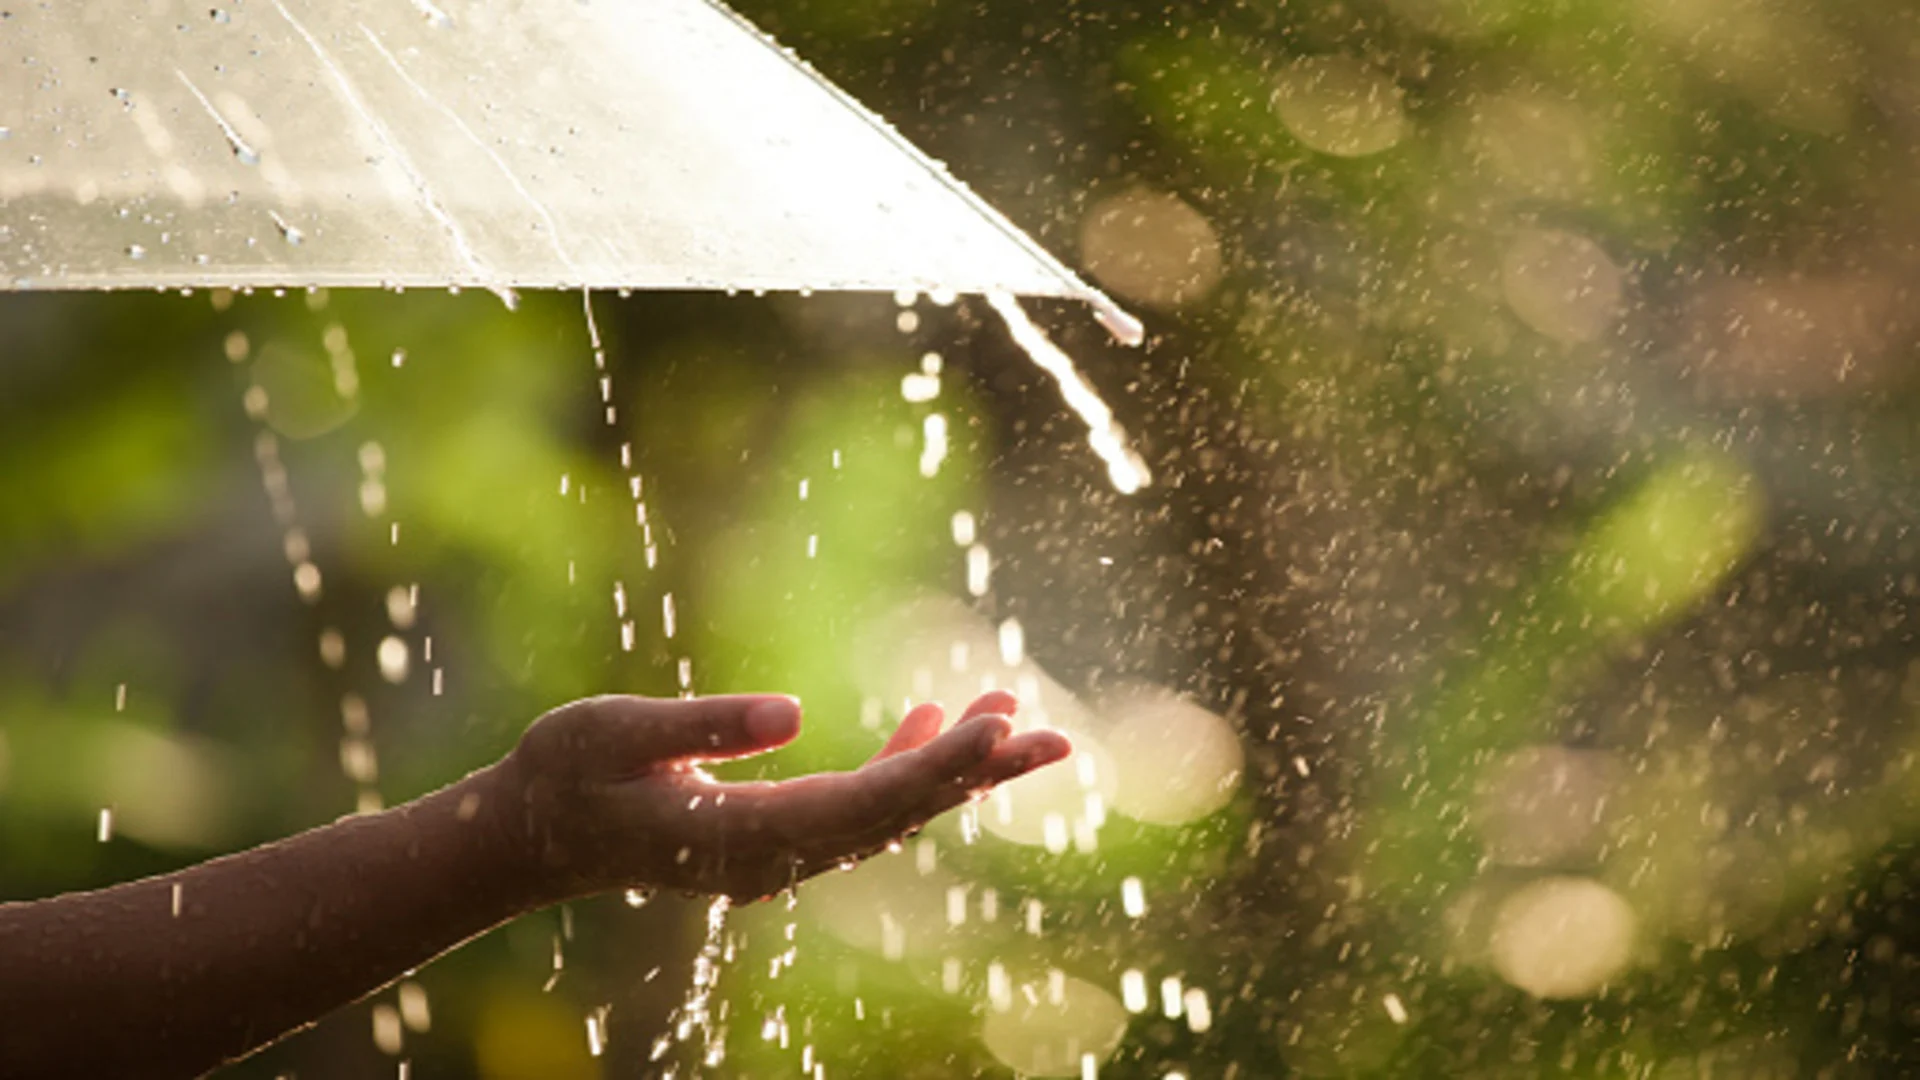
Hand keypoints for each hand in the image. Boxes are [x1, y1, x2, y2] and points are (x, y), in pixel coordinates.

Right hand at [497, 691, 1070, 901]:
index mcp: (742, 833)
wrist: (532, 834)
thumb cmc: (564, 773)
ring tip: (1011, 714)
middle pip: (898, 815)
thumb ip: (702, 725)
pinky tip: (932, 719)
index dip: (935, 768)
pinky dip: (904, 766)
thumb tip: (792, 713)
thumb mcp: (615, 733)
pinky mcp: (775, 835)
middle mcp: (775, 854)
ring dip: (952, 769)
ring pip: (889, 814)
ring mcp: (779, 851)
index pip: (863, 803)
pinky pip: (860, 806)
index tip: (997, 732)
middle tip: (1053, 737)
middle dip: (976, 775)